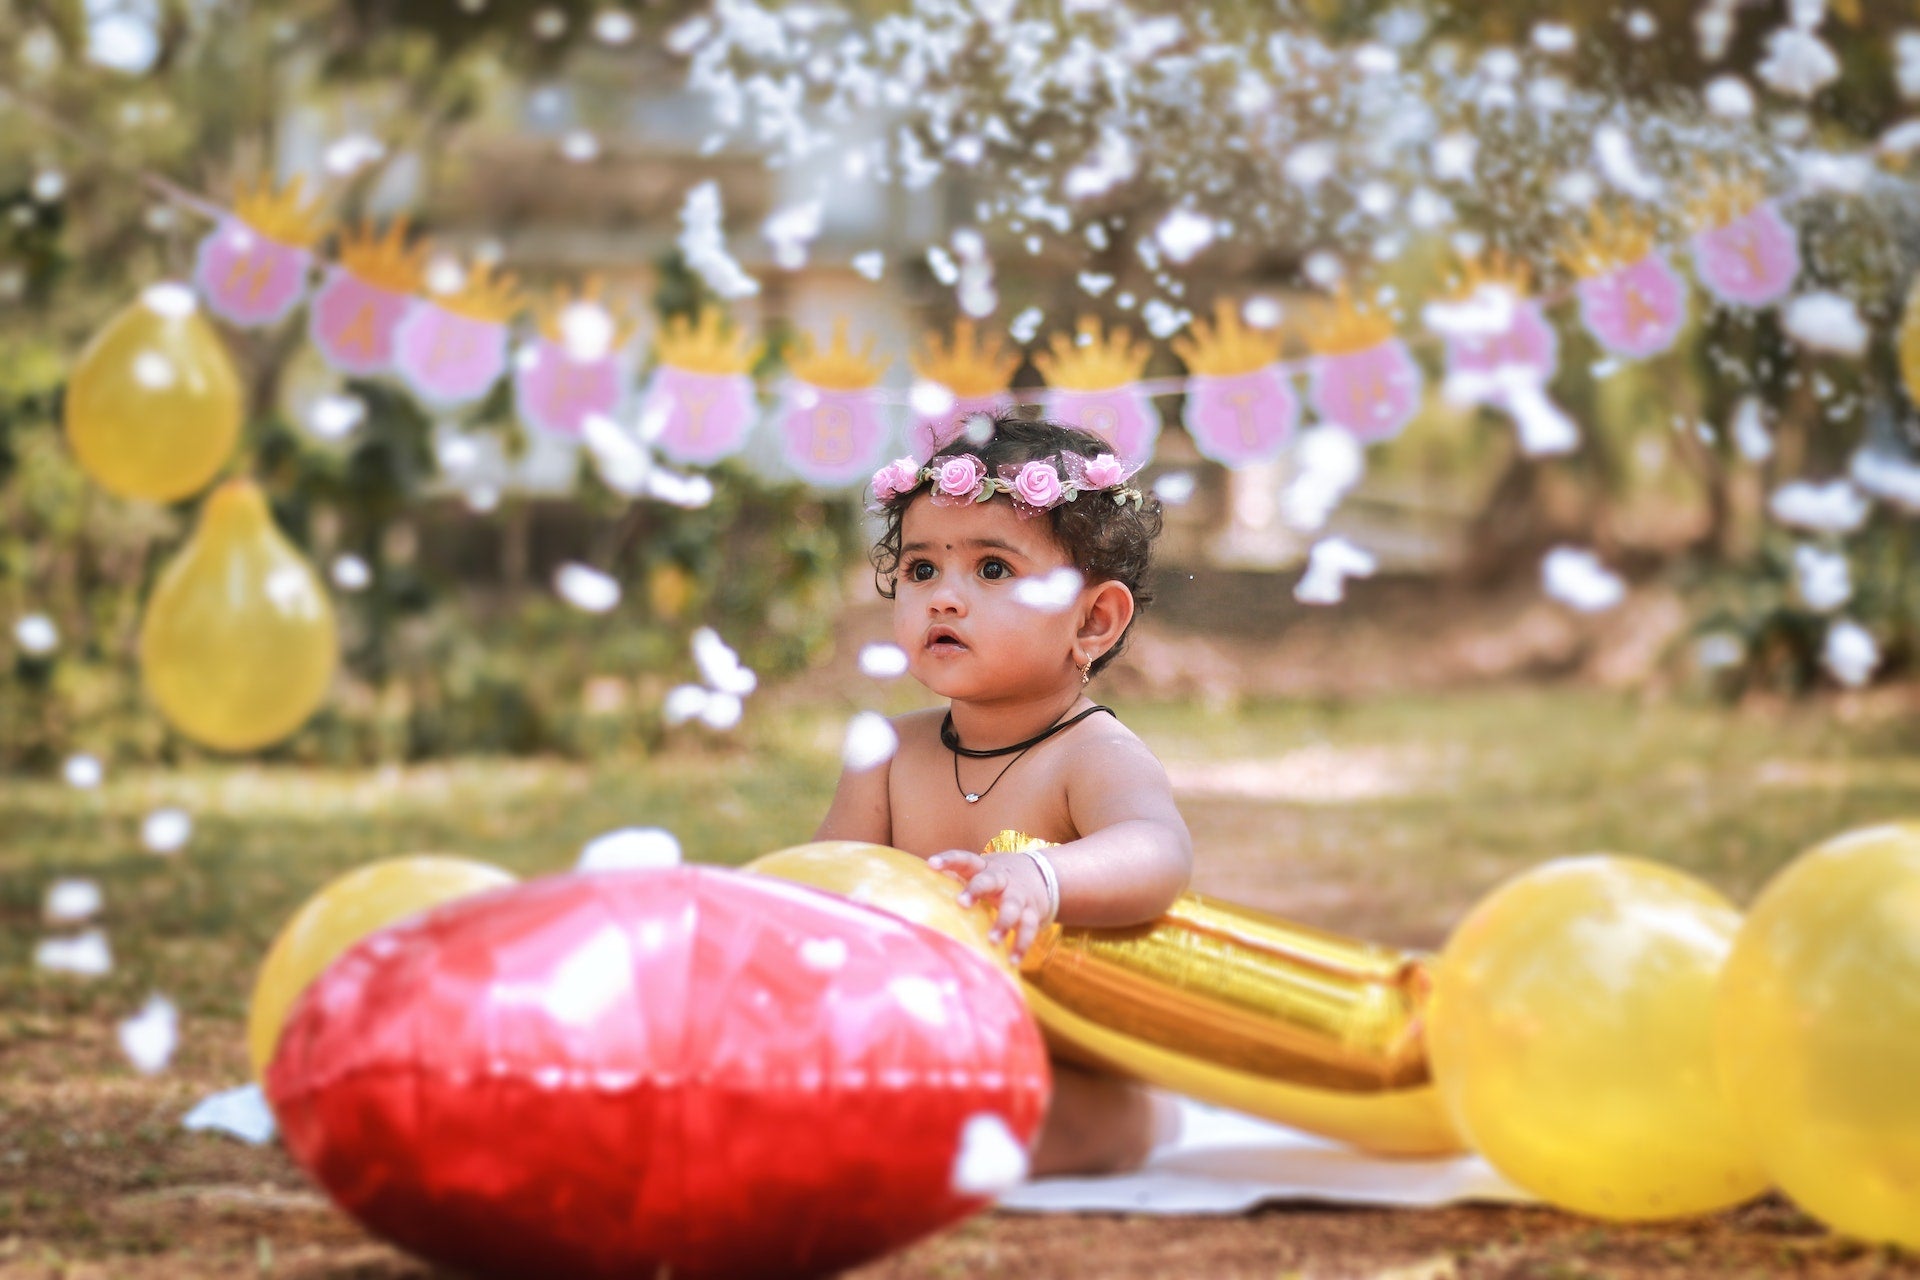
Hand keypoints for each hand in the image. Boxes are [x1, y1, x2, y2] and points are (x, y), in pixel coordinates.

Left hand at [928, 850, 1051, 961]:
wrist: (1045, 875)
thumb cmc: (997, 878)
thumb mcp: (980, 871)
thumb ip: (956, 879)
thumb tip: (918, 887)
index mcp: (984, 867)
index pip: (964, 859)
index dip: (948, 860)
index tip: (931, 864)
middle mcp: (1002, 879)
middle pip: (990, 880)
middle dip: (977, 889)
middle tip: (961, 903)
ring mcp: (1019, 896)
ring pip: (1013, 907)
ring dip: (1003, 923)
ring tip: (992, 940)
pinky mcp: (1032, 912)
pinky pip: (1029, 928)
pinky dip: (1021, 944)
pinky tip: (1013, 961)